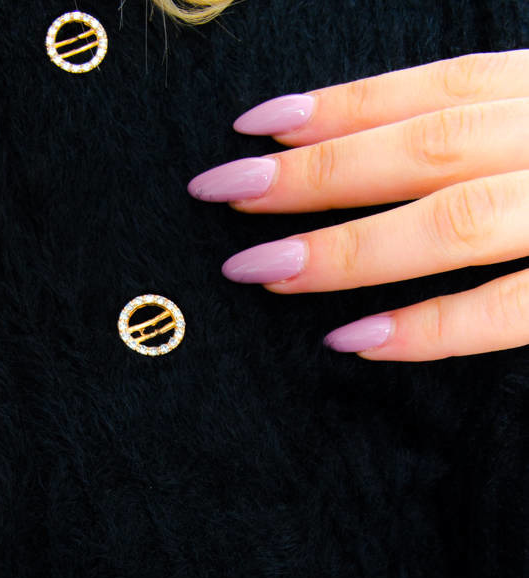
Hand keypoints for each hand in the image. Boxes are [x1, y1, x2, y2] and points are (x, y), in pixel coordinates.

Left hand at [187, 51, 528, 360]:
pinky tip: (352, 340)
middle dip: (317, 172)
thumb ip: (501, 139)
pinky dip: (428, 326)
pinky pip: (505, 311)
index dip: (347, 104)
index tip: (258, 124)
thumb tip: (391, 155)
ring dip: (349, 248)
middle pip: (427, 149)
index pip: (443, 89)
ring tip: (264, 270)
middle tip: (224, 191)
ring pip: (453, 222)